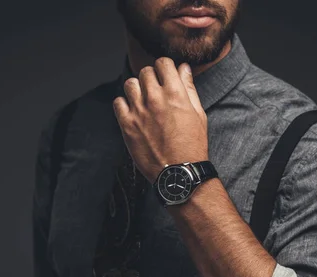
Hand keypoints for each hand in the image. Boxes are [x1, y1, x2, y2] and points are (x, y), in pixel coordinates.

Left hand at [112, 57, 208, 182]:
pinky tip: (133, 113)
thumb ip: (189, 88)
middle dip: (151, 78)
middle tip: (155, 91)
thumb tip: (183, 68)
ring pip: (130, 84)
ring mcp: (139, 111)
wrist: (178, 172)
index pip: (163, 63)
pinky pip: (118, 102)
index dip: (164, 68)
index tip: (164, 76)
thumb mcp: (198, 114)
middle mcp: (155, 98)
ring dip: (136, 89)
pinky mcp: (127, 125)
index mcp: (175, 93)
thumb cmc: (192, 145)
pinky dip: (124, 104)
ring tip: (143, 101)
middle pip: (145, 72)